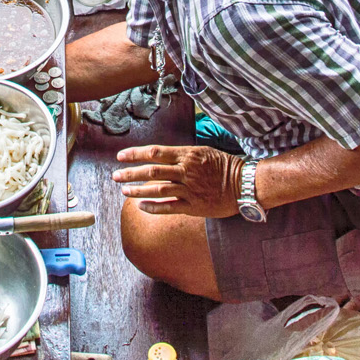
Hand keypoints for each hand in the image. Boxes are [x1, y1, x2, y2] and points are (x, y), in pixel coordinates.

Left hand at [111, 145, 243, 218]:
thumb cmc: (224, 166)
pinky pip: (169, 207)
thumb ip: (182, 155)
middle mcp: (186, 171)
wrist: (244, 184)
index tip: (120, 157)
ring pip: (157, 189)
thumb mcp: (203, 152)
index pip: (155, 152)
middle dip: (130, 173)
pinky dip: (153, 206)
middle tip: (115, 176)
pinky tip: (141, 206)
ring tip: (124, 191)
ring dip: (138, 190)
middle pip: (152, 171)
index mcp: (187, 155)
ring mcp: (189, 189)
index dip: (135, 154)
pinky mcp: (193, 206)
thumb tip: (161, 156)